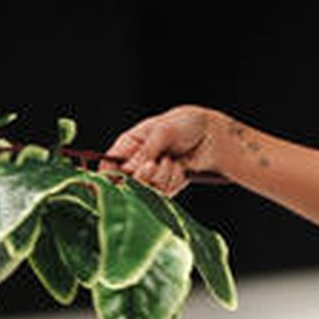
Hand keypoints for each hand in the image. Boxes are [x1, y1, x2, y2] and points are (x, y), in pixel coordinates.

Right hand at [101, 105, 230, 196]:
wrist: (211, 135)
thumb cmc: (184, 125)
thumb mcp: (163, 131)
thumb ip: (145, 151)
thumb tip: (128, 170)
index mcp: (128, 145)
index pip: (107, 165)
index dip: (108, 175)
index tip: (121, 177)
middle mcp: (136, 163)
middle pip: (125, 183)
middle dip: (141, 176)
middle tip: (153, 164)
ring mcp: (150, 176)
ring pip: (146, 190)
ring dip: (161, 176)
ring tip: (172, 160)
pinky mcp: (165, 186)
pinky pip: (163, 193)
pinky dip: (172, 181)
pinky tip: (179, 167)